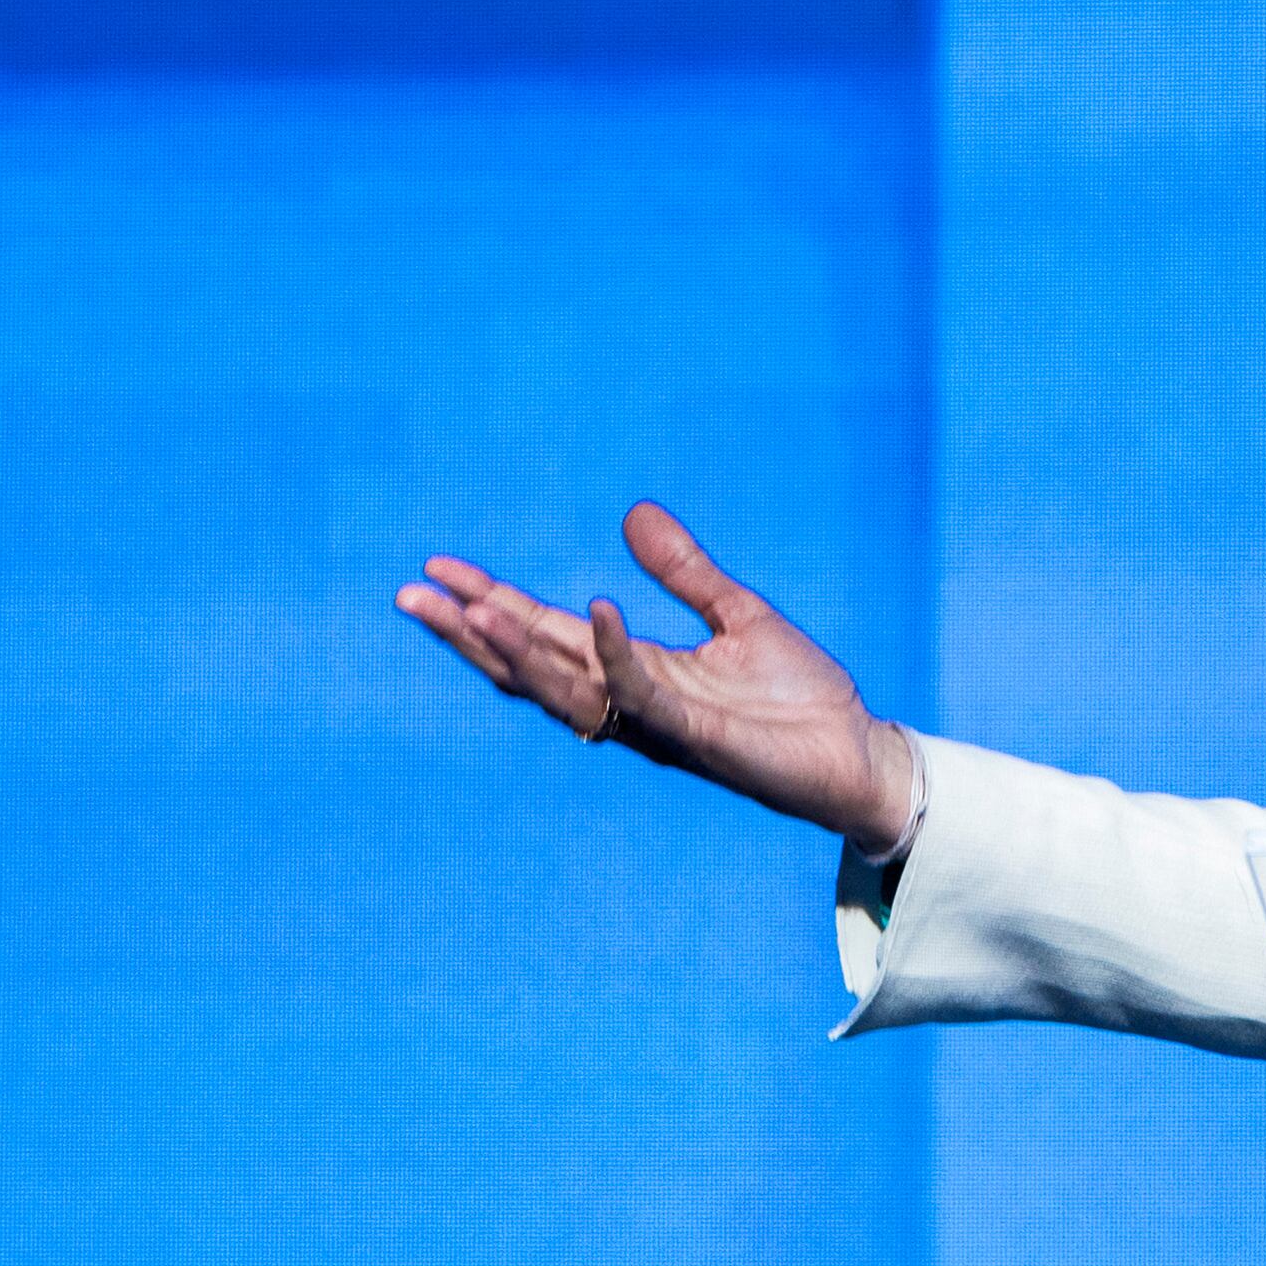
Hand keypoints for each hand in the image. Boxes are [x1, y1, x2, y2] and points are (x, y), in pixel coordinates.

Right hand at [399, 501, 924, 855]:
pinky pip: (640, 692)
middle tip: (410, 595)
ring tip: (469, 611)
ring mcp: (655, 723)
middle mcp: (628, 703)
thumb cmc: (798, 698)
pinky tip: (595, 608)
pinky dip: (615, 652)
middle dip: (470, 632)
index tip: (438, 570)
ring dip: (515, 649)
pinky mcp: (694, 733)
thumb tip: (632, 512)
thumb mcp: (735, 613)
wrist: (855, 753)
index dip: (492, 602)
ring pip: (564, 688)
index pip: (543, 633)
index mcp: (631, 671)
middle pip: (529, 666)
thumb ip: (683, 569)